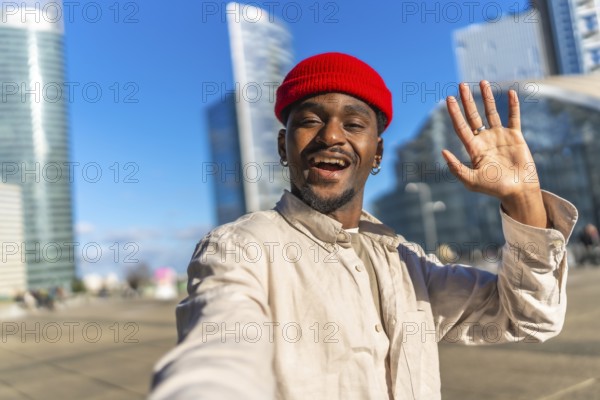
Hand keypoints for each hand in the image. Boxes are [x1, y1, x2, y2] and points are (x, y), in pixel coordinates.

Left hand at [442, 81, 548, 227]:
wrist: (517, 190)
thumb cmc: (493, 188)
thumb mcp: (470, 180)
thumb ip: (456, 167)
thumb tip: (443, 151)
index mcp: (473, 148)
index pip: (461, 126)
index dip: (454, 113)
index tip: (449, 99)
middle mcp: (485, 139)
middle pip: (473, 115)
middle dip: (467, 100)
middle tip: (461, 85)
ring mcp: (500, 136)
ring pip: (491, 112)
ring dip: (487, 97)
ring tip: (482, 82)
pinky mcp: (515, 136)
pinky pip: (513, 117)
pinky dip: (512, 105)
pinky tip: (510, 92)